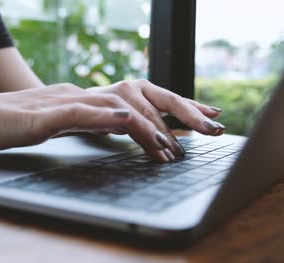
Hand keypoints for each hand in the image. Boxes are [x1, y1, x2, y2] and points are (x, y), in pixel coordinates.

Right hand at [0, 81, 223, 162]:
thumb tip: (123, 127)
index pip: (140, 98)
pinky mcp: (45, 115)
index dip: (174, 105)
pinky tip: (128, 122)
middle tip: (212, 126)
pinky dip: (106, 118)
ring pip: (116, 105)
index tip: (205, 116)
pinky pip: (80, 112)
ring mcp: (65, 101)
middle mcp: (83, 93)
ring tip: (171, 148)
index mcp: (88, 97)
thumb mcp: (61, 124)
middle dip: (180, 111)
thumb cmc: (14, 125)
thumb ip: (90, 122)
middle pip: (140, 95)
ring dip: (148, 125)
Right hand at [89, 79, 224, 156]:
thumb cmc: (101, 115)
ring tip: (178, 154)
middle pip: (171, 101)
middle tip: (214, 130)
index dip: (197, 108)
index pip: (176, 100)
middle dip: (194, 117)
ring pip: (151, 114)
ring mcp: (122, 92)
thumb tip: (172, 144)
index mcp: (145, 91)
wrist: (65, 107)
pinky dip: (145, 135)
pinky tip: (158, 150)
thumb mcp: (129, 119)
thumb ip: (150, 126)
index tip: (217, 116)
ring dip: (166, 136)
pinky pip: (129, 121)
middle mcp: (136, 87)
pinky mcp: (106, 101)